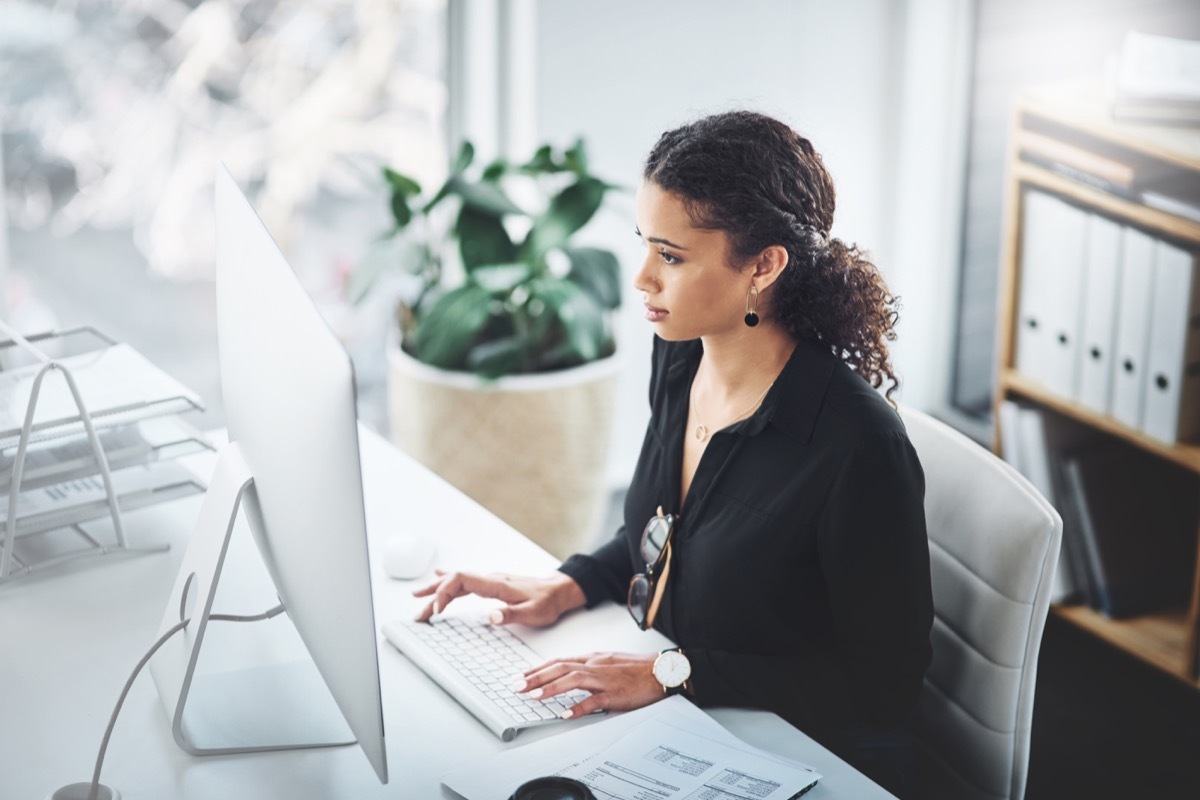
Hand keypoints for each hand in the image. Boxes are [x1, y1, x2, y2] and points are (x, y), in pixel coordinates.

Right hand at [412, 569, 585, 625]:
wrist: (559, 590)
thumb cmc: (547, 602)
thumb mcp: (533, 613)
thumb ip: (511, 614)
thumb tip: (490, 616)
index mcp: (496, 584)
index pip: (462, 580)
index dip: (445, 592)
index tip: (438, 611)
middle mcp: (490, 579)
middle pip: (454, 580)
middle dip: (433, 594)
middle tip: (417, 612)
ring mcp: (490, 580)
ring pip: (457, 581)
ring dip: (437, 589)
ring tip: (418, 597)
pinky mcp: (492, 585)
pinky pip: (464, 582)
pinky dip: (448, 584)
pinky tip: (438, 579)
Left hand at [514, 652, 664, 717]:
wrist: (662, 671)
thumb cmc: (637, 669)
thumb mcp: (608, 662)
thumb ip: (588, 667)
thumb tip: (568, 674)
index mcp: (593, 658)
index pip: (559, 661)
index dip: (538, 668)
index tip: (521, 676)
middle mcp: (595, 665)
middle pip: (560, 667)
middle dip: (536, 677)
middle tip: (517, 686)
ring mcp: (605, 679)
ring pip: (573, 679)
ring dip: (551, 687)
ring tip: (534, 696)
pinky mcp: (615, 694)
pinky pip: (594, 701)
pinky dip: (578, 707)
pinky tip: (565, 714)